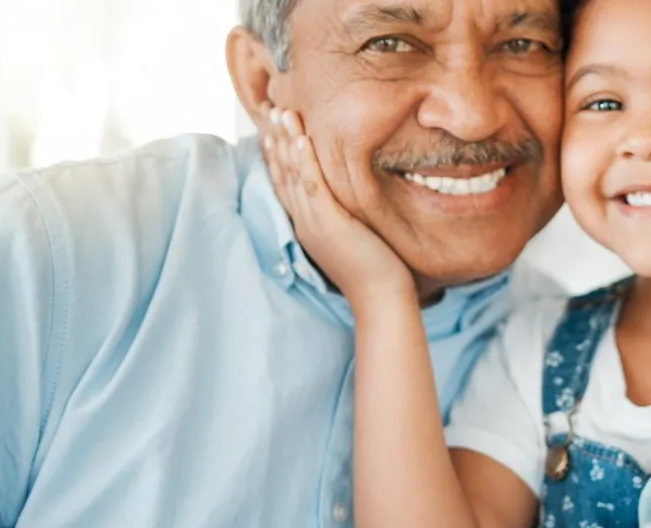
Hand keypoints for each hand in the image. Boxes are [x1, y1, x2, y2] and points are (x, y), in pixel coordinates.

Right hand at [260, 108, 416, 313]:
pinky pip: (314, 187)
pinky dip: (305, 162)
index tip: (271, 127)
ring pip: (293, 175)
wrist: (380, 298)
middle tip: (270, 107)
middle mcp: (304, 221)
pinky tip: (301, 140)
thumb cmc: (374, 269)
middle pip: (282, 173)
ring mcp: (315, 222)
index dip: (276, 153)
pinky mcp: (330, 224)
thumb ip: (343, 215)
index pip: (285, 182)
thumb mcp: (351, 236)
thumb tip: (347, 198)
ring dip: (286, 141)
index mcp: (307, 223)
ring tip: (282, 112)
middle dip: (275, 139)